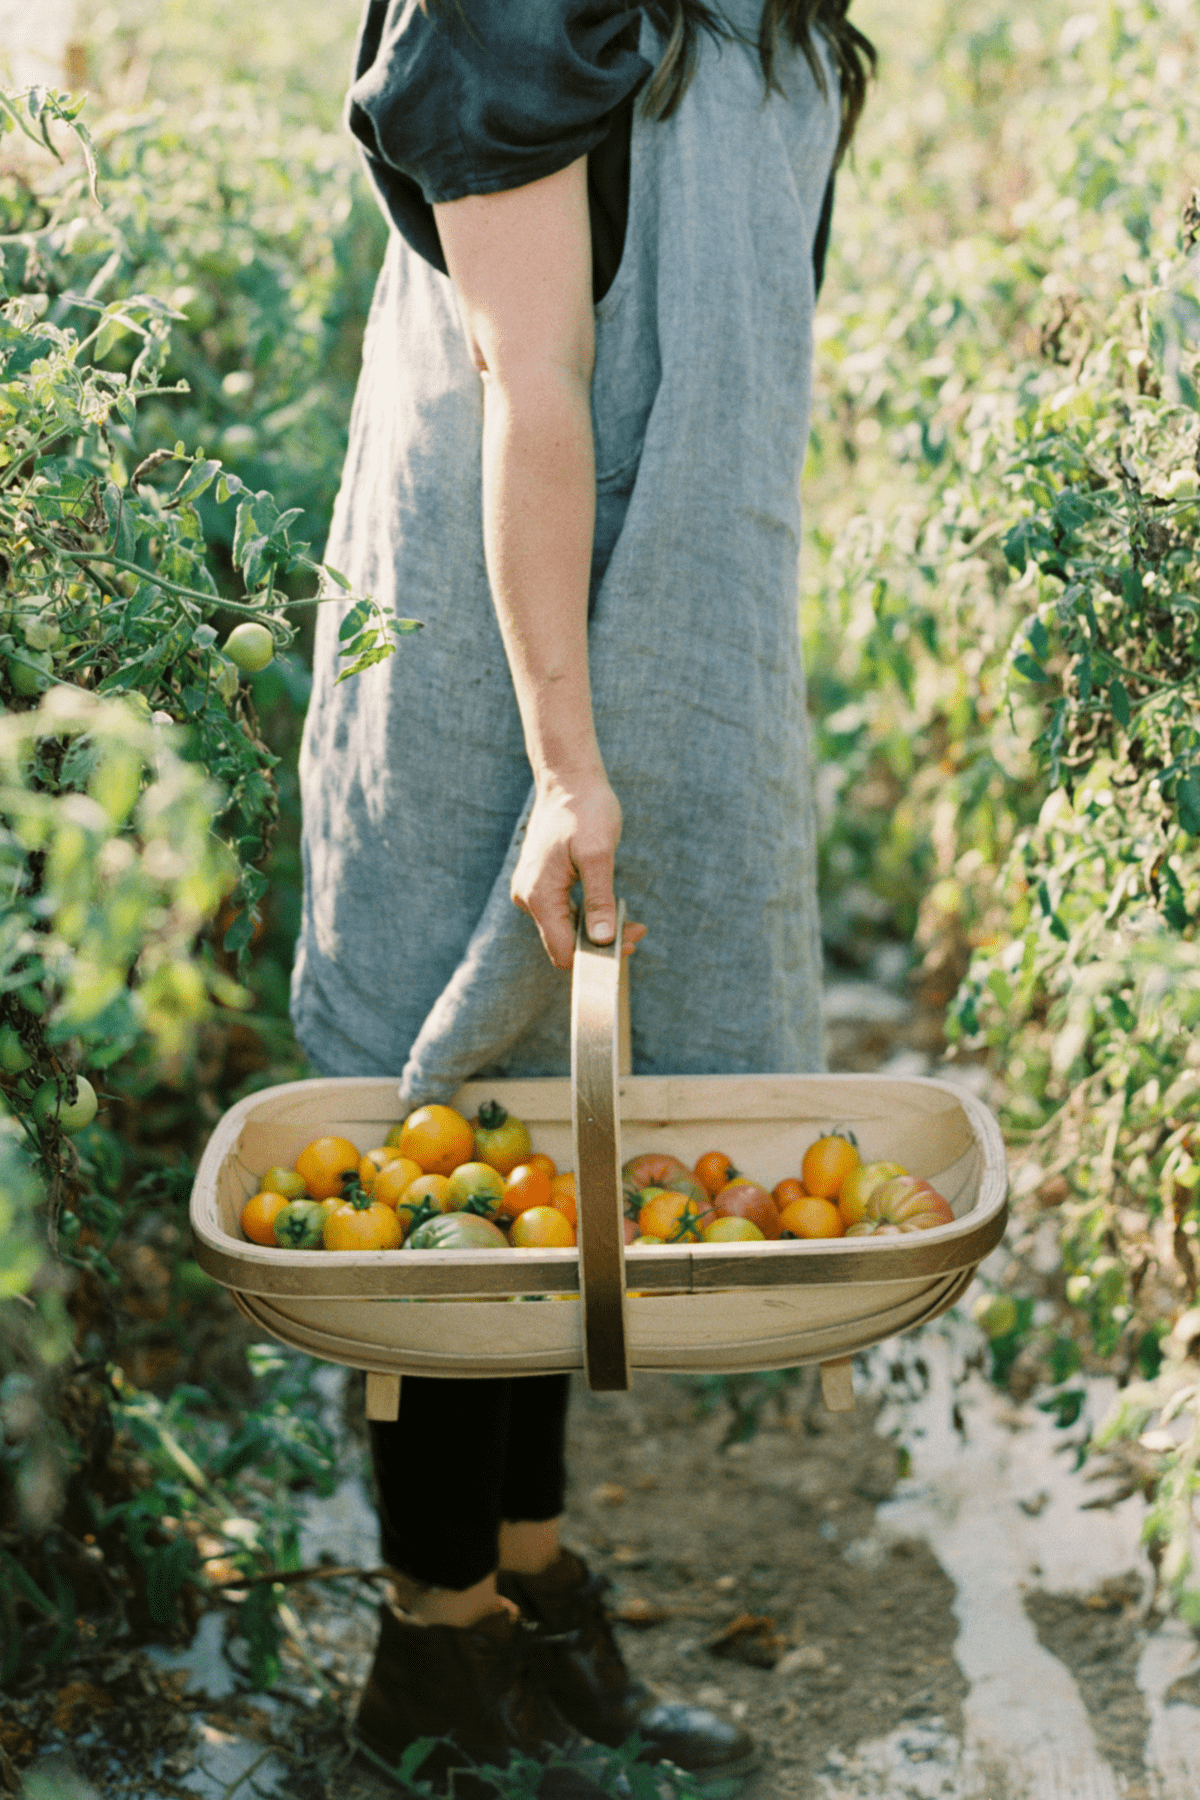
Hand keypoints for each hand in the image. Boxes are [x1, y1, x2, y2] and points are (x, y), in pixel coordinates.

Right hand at [511, 771, 646, 968]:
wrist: (568, 780)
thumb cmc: (585, 810)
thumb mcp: (598, 854)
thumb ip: (599, 900)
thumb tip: (602, 940)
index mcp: (539, 894)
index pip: (563, 951)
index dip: (596, 957)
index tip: (630, 944)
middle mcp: (528, 898)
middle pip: (564, 943)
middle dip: (602, 944)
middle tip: (639, 930)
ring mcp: (531, 891)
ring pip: (565, 929)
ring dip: (598, 931)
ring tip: (632, 921)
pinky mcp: (539, 884)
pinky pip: (563, 913)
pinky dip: (588, 917)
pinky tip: (612, 909)